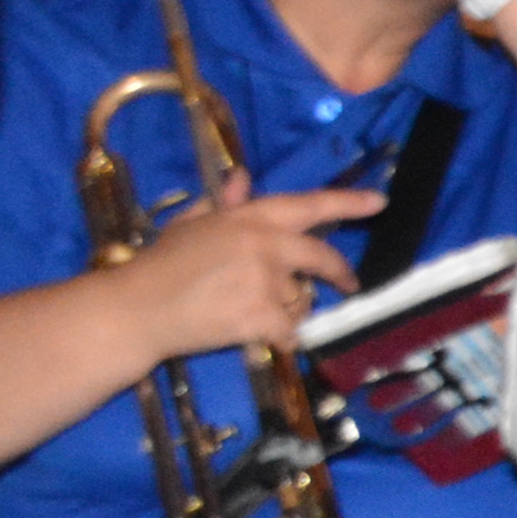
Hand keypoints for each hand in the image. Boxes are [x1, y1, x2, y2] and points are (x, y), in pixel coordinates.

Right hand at [125, 180, 382, 359]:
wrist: (138, 308)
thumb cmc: (160, 265)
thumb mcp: (190, 224)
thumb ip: (223, 204)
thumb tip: (242, 179)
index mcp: (249, 217)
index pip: (308, 204)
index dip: (347, 202)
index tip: (378, 202)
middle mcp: (265, 244)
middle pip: (321, 257)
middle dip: (339, 273)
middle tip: (348, 283)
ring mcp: (266, 280)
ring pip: (301, 300)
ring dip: (287, 309)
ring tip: (248, 310)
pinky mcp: (263, 315)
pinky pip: (291, 331)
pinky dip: (280, 338)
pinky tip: (255, 334)